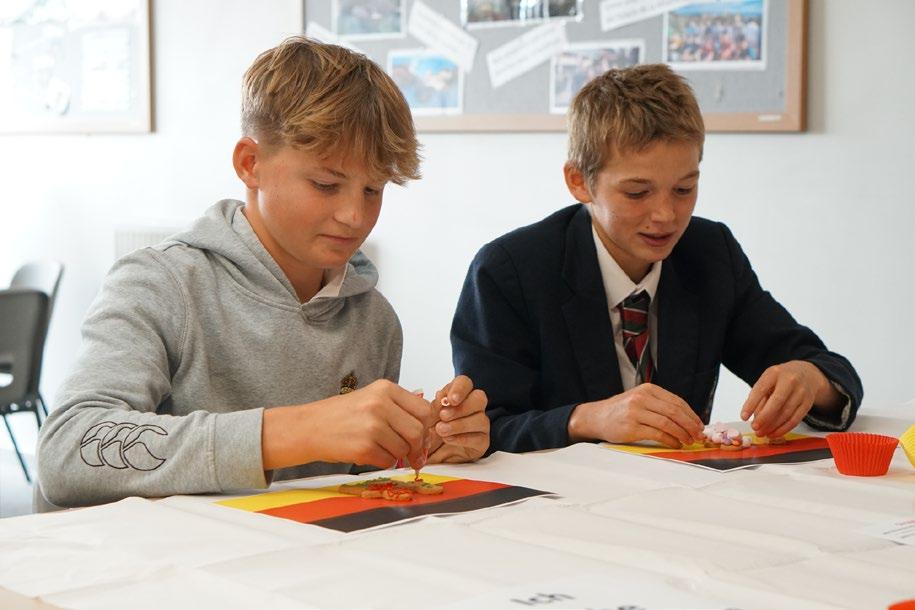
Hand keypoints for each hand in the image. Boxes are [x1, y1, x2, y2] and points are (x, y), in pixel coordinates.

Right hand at [261, 379, 435, 469]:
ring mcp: (372, 426)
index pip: (424, 410)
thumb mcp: (371, 398)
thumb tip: (429, 426)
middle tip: (411, 453)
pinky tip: (368, 453)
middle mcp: (380, 404)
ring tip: (380, 448)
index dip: (426, 427)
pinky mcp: (363, 447)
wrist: (308, 428)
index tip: (421, 436)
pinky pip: (388, 461)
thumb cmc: (341, 415)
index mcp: (385, 389)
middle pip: (418, 431)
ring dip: (397, 454)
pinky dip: (382, 461)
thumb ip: (399, 407)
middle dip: (416, 446)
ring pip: (403, 448)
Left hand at [427, 375, 489, 463]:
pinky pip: (479, 438)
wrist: (429, 455)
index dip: (459, 389)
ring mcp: (480, 424)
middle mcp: (473, 407)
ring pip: (481, 419)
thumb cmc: (430, 432)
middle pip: (479, 398)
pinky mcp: (482, 442)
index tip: (449, 400)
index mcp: (459, 395)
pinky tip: (448, 439)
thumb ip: (434, 407)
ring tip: (441, 430)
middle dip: (462, 407)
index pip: (465, 383)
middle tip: (443, 416)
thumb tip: (441, 397)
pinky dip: (461, 438)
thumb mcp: (427, 418)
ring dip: (459, 424)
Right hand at [568, 384, 703, 448]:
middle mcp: (642, 398)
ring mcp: (636, 412)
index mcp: (648, 389)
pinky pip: (658, 434)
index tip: (700, 425)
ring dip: (682, 434)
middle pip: (675, 412)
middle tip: (698, 435)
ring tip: (688, 441)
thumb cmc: (621, 411)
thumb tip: (688, 419)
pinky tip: (675, 444)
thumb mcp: (640, 400)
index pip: (677, 401)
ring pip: (668, 423)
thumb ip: (660, 405)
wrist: (597, 417)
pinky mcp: (631, 427)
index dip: (691, 415)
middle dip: (690, 425)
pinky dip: (670, 440)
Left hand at [740, 360, 837, 437]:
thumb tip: (754, 418)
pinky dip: (783, 429)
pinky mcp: (808, 403)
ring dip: (773, 426)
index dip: (751, 404)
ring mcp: (801, 392)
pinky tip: (774, 433)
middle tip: (754, 428)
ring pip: (786, 413)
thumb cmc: (781, 379)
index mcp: (774, 373)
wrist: (806, 373)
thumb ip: (760, 398)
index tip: (743, 417)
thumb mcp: (768, 381)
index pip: (760, 389)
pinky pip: (795, 419)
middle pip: (776, 402)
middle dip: (764, 417)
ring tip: (762, 433)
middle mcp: (790, 381)